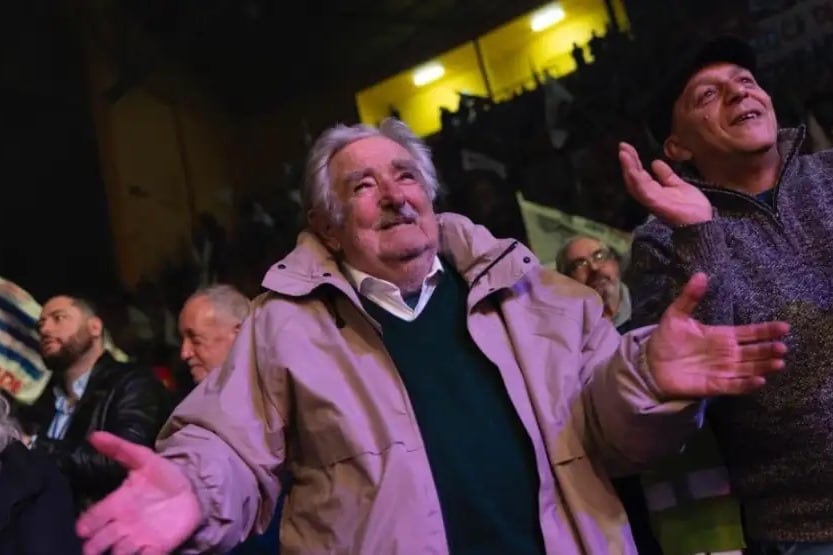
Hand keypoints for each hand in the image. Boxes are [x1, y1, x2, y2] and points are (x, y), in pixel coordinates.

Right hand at [76, 432, 201, 554]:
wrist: (192, 489)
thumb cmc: (163, 476)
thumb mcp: (143, 458)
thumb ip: (119, 448)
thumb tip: (94, 435)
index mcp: (115, 505)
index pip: (90, 520)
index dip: (85, 526)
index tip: (84, 529)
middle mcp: (122, 525)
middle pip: (97, 543)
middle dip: (93, 547)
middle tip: (94, 548)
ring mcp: (138, 538)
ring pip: (117, 554)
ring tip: (118, 551)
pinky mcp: (157, 548)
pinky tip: (144, 552)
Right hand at [619, 142, 711, 225]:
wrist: (703, 221)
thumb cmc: (693, 207)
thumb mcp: (679, 185)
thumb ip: (666, 176)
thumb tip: (655, 163)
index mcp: (655, 191)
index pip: (640, 175)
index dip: (633, 162)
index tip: (627, 148)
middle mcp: (650, 195)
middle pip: (634, 178)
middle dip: (628, 162)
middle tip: (622, 146)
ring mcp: (652, 200)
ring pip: (635, 183)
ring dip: (628, 168)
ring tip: (623, 153)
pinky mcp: (656, 204)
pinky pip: (643, 192)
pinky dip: (637, 180)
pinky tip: (633, 170)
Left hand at [648, 273, 788, 397]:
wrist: (650, 364)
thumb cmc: (666, 340)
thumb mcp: (676, 315)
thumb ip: (690, 297)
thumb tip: (701, 274)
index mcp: (722, 336)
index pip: (750, 332)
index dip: (767, 330)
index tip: (784, 327)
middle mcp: (727, 354)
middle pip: (754, 351)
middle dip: (769, 349)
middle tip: (782, 347)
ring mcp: (722, 370)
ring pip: (749, 368)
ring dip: (763, 366)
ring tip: (778, 362)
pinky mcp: (714, 385)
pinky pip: (734, 385)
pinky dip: (747, 384)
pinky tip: (759, 380)